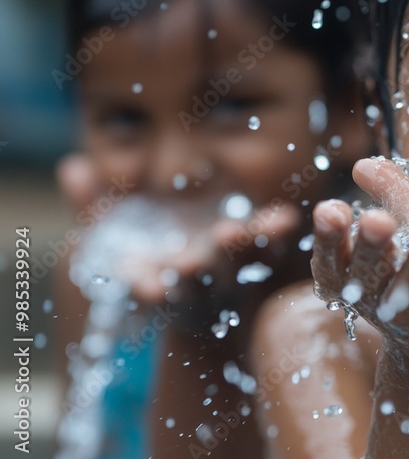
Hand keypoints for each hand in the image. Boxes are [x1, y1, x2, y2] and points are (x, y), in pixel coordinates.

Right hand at [58, 153, 300, 309]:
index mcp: (154, 281)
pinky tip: (285, 218)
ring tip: (231, 232)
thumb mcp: (110, 236)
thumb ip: (92, 205)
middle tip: (192, 261)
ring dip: (235, 250)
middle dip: (195, 272)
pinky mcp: (254, 257)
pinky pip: (267, 248)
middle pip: (196, 280)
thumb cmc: (145, 256)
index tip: (147, 288)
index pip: (148, 286)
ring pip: (234, 266)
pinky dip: (273, 234)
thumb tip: (72, 166)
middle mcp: (193, 283)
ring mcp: (226, 273)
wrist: (197, 292)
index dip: (147, 287)